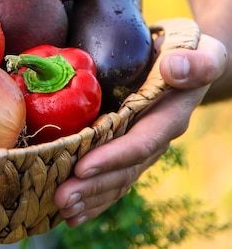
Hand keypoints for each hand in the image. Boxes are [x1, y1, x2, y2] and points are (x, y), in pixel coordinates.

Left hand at [54, 34, 227, 226]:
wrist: (183, 61)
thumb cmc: (188, 52)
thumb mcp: (202, 50)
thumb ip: (195, 61)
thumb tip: (174, 70)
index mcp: (170, 116)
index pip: (141, 142)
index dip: (113, 157)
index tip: (82, 167)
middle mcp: (155, 138)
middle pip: (124, 170)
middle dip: (92, 186)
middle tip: (61, 198)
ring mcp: (139, 147)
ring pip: (115, 179)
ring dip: (88, 196)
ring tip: (60, 208)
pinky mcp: (125, 150)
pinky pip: (111, 178)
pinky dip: (92, 196)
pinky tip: (70, 212)